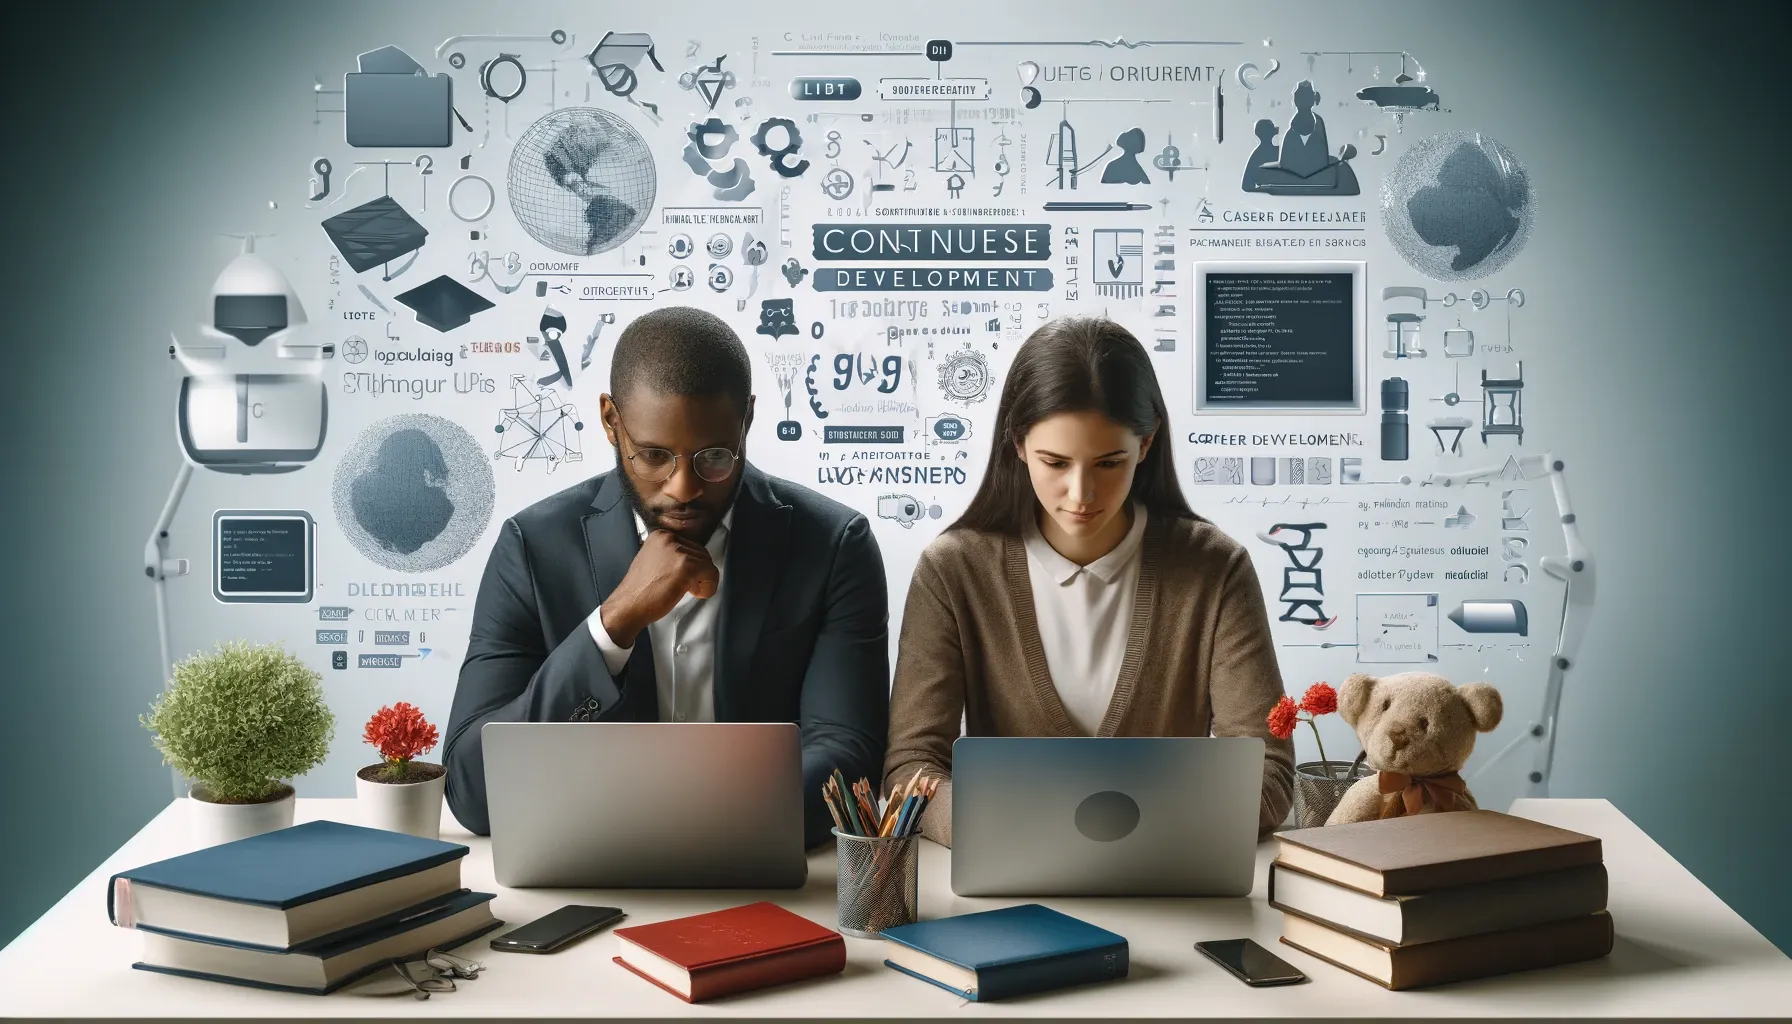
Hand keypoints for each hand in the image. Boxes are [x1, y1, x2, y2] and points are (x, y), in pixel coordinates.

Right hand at [598, 530, 718, 647]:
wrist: (629, 605)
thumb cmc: (640, 589)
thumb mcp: (653, 560)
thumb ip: (671, 555)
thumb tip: (693, 559)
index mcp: (660, 535)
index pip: (691, 546)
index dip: (691, 564)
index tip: (681, 577)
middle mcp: (669, 538)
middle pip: (701, 553)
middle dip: (698, 572)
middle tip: (685, 586)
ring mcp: (678, 551)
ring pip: (708, 563)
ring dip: (703, 580)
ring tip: (687, 590)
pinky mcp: (686, 565)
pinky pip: (712, 573)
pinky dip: (709, 587)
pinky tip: (695, 593)